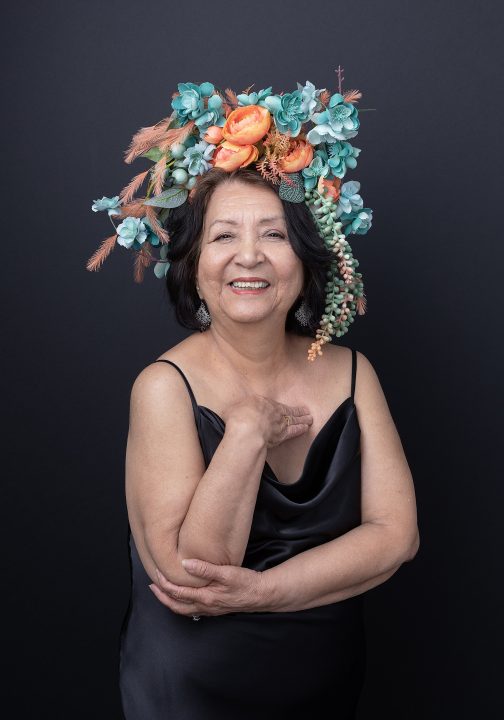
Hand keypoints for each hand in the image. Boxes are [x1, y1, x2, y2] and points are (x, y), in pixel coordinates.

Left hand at [148, 559, 266, 617]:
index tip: (156, 574)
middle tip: (152, 587)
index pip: (178, 593)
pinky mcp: (215, 608)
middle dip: (162, 597)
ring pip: (184, 609)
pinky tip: (184, 597)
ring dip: (171, 601)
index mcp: (205, 598)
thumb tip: (185, 564)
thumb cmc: (246, 583)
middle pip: (177, 605)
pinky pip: (193, 609)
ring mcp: (210, 609)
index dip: (164, 584)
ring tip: (163, 592)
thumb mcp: (227, 573)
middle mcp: (205, 607)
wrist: (261, 595)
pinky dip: (183, 604)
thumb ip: (205, 569)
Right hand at [226, 395, 312, 448]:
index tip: (281, 408)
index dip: (277, 407)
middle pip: (287, 410)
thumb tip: (229, 413)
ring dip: (302, 419)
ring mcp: (279, 422)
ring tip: (309, 418)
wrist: (247, 430)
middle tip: (305, 410)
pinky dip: (300, 429)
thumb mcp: (230, 410)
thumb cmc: (237, 419)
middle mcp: (272, 410)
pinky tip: (306, 428)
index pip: (270, 404)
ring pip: (294, 419)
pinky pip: (294, 430)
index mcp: (260, 402)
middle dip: (296, 411)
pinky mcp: (282, 434)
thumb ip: (234, 411)